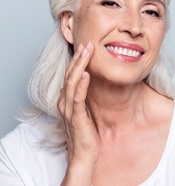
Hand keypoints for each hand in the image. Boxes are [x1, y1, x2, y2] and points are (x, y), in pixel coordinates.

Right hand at [57, 41, 98, 184]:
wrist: (83, 154)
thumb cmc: (85, 132)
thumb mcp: (83, 110)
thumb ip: (81, 97)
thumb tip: (84, 83)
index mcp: (66, 100)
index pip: (70, 76)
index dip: (77, 61)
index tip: (85, 48)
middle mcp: (64, 102)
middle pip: (70, 75)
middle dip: (79, 58)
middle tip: (87, 43)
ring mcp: (69, 110)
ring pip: (72, 82)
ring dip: (79, 66)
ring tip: (87, 51)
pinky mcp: (76, 117)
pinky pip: (78, 98)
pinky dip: (81, 85)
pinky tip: (86, 74)